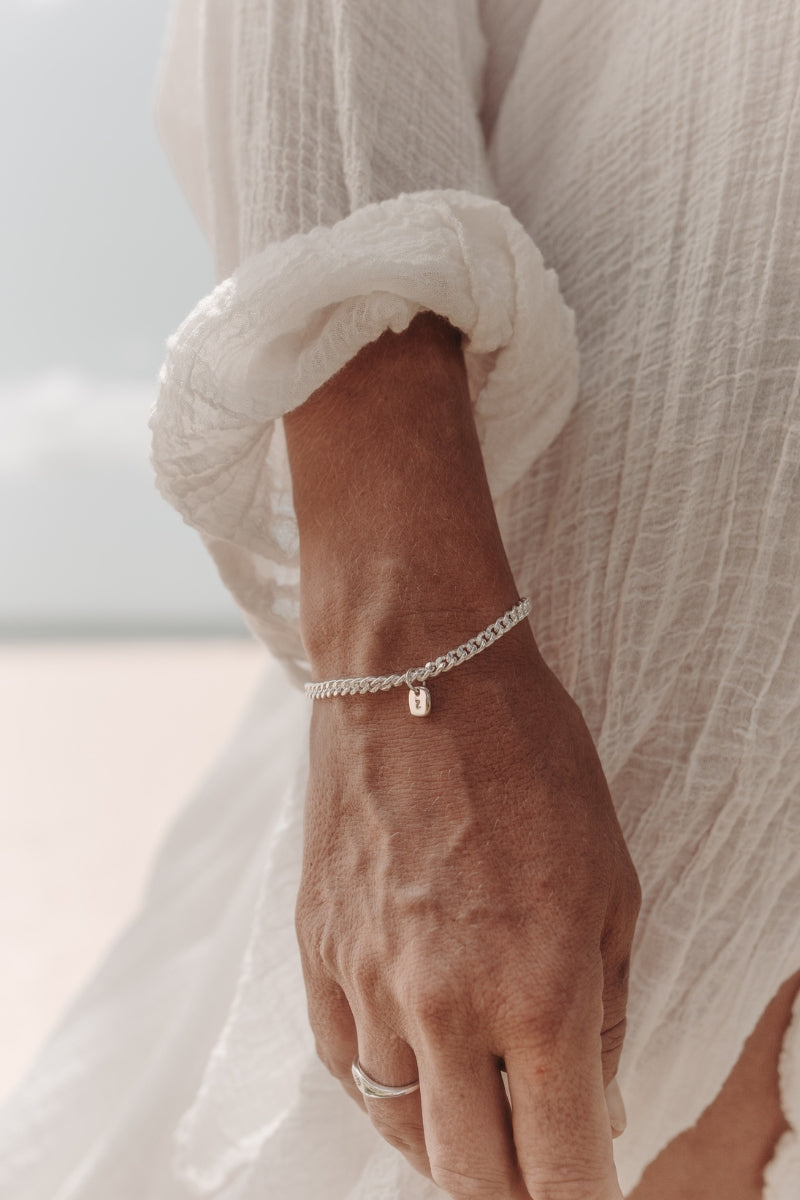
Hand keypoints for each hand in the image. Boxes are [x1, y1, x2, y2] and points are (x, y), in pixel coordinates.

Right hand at [295, 615, 640, 1198]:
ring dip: (448, 1142)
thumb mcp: (610, 882)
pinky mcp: (316, 952)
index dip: (585, 1198)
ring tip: (479, 1117)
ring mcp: (367, 983)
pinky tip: (412, 1068)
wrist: (418, 676)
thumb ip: (604, 1007)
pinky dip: (385, 1087)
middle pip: (471, 1176)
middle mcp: (442, 1007)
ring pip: (400, 1128)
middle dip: (515, 1193)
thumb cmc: (532, 763)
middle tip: (538, 1166)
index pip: (561, 1164)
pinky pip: (344, 1064)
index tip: (591, 1191)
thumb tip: (596, 1093)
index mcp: (536, 993)